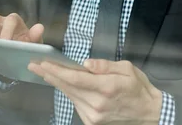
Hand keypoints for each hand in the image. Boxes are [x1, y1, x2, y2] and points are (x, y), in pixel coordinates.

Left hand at [28, 59, 162, 124]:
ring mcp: (93, 116)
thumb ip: (105, 66)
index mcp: (107, 87)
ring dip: (58, 83)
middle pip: (68, 87)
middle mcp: (97, 104)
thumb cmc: (139, 88)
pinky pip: (76, 103)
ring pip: (70, 96)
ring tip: (46, 71)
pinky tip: (65, 84)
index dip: (57, 70)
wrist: (148, 114)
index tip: (43, 63)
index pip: (76, 78)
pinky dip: (70, 92)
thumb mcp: (127, 69)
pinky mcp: (91, 122)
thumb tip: (86, 63)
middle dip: (50, 75)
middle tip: (34, 65)